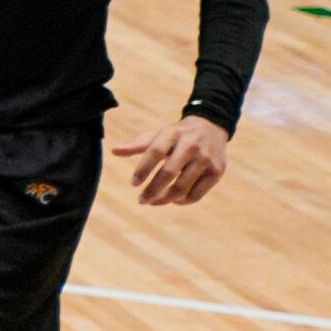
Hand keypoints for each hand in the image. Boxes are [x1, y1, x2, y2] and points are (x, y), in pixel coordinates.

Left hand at [113, 116, 229, 204]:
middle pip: (169, 172)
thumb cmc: (177, 135)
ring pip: (183, 187)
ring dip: (166, 199)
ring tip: (153, 202)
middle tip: (141, 200)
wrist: (211, 127)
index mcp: (172, 133)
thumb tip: (113, 151)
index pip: (155, 152)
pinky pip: (197, 194)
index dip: (143, 169)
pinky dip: (182, 201)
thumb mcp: (158, 135)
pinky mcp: (216, 172)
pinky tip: (172, 200)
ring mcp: (205, 159)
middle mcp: (190, 145)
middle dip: (153, 189)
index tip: (133, 184)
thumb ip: (137, 144)